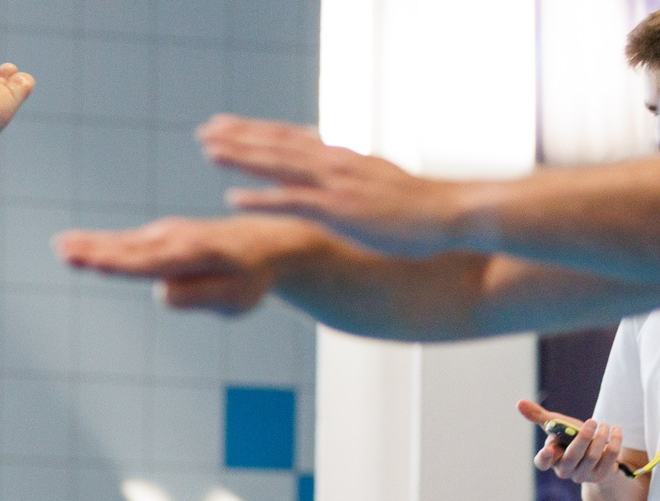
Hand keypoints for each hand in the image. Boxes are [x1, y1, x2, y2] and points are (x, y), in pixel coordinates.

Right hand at [53, 215, 313, 314]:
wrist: (268, 243)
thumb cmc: (250, 278)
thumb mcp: (235, 297)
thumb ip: (200, 295)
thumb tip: (162, 292)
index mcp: (195, 255)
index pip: (150, 263)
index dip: (119, 264)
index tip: (93, 263)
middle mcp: (177, 240)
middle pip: (129, 249)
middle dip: (95, 249)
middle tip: (61, 248)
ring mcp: (168, 235)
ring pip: (124, 243)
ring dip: (92, 244)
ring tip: (60, 245)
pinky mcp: (163, 236)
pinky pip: (129, 242)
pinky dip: (103, 243)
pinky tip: (79, 245)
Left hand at [197, 116, 472, 256]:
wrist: (454, 214)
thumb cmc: (420, 210)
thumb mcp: (380, 186)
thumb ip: (353, 181)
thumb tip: (337, 183)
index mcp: (344, 160)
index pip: (293, 139)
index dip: (259, 132)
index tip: (230, 126)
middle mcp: (337, 164)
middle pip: (279, 144)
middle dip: (240, 136)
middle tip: (205, 129)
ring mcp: (337, 185)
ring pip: (279, 164)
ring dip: (241, 156)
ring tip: (208, 150)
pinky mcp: (340, 210)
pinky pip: (292, 202)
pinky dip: (261, 199)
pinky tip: (232, 198)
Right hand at [518, 399, 630, 481]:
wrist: (597, 455)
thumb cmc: (572, 438)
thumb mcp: (558, 426)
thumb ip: (539, 416)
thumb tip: (519, 403)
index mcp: (551, 458)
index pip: (543, 462)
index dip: (544, 458)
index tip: (548, 450)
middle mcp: (564, 471)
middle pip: (572, 456)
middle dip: (583, 437)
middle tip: (592, 421)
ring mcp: (583, 476)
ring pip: (592, 456)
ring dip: (601, 437)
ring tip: (605, 425)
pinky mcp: (601, 476)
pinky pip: (610, 457)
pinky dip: (615, 441)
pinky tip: (616, 430)